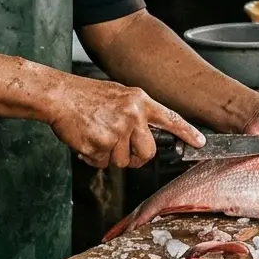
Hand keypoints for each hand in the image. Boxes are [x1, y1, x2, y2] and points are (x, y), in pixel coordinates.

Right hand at [46, 76, 200, 168]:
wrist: (59, 96)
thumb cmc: (85, 96)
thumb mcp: (119, 95)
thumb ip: (136, 112)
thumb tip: (145, 134)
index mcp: (139, 101)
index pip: (170, 118)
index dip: (187, 132)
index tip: (200, 143)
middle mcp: (132, 116)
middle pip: (148, 152)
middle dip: (136, 157)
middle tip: (121, 150)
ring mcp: (117, 131)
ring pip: (123, 161)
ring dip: (110, 156)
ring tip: (97, 136)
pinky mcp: (100, 145)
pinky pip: (102, 163)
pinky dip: (93, 158)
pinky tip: (86, 141)